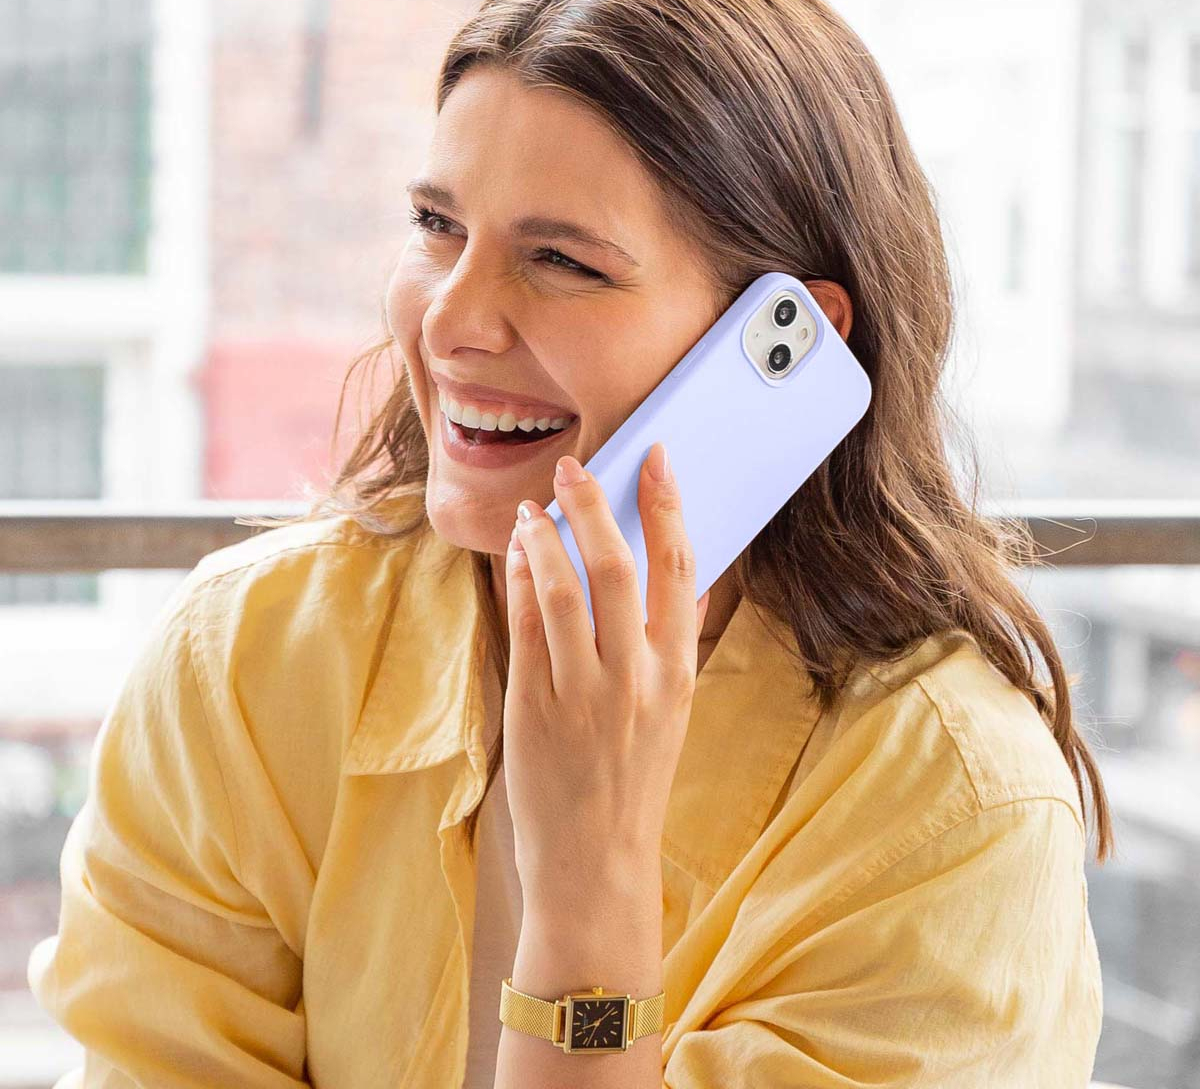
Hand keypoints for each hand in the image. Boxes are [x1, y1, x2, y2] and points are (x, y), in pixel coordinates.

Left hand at [503, 441, 710, 904]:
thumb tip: (687, 584)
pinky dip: (520, 581)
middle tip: (575, 468)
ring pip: (562, 591)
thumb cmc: (637, 782)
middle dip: (594, 505)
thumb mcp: (675, 714)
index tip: (656, 460)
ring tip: (534, 509)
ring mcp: (581, 693)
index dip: (668, 506)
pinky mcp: (533, 708)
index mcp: (678, 673)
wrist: (596, 864)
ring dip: (545, 538)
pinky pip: (525, 627)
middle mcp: (635, 678)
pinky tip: (518, 555)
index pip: (680, 569)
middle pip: (617, 567)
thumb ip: (678, 645)